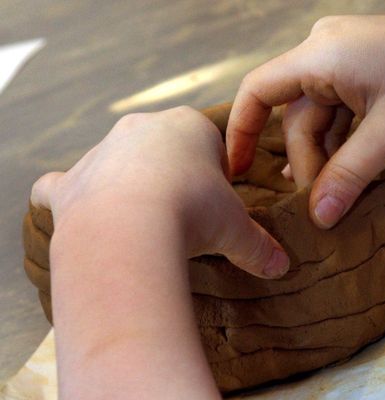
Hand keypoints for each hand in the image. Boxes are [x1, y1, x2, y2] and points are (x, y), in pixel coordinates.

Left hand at [32, 106, 288, 278]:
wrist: (131, 227)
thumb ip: (260, 246)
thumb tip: (284, 267)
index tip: (218, 202)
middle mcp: (143, 128)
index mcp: (189, 126)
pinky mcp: (71, 182)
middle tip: (185, 212)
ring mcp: (102, 152)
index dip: (216, 173)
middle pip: (162, 147)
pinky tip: (81, 214)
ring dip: (124, 181)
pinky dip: (67, 197)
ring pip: (114, 159)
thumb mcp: (236, 231)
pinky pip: (60, 184)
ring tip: (139, 218)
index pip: (209, 144)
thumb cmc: (194, 214)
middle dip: (174, 174)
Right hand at [227, 14, 384, 227]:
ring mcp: (344, 57)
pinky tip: (350, 169)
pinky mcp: (361, 67)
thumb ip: (348, 178)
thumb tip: (317, 220)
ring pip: (319, 117)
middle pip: (296, 116)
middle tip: (322, 205)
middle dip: (308, 161)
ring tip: (339, 194)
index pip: (259, 91)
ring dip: (328, 155)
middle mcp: (324, 49)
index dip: (242, 132)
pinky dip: (343, 140)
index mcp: (321, 54)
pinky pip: (338, 110)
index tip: (237, 171)